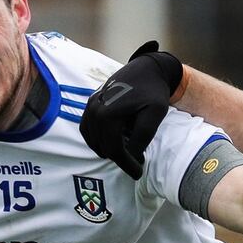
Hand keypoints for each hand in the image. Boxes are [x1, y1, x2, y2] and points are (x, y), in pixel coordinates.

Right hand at [80, 41, 183, 178]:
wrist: (147, 69)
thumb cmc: (154, 92)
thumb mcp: (155, 115)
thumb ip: (142, 137)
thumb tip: (131, 156)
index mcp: (108, 114)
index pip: (114, 150)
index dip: (127, 165)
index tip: (139, 173)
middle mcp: (94, 110)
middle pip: (103, 148)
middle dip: (120, 158)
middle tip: (137, 160)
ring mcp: (89, 106)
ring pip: (93, 141)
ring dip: (109, 149)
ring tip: (128, 150)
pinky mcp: (89, 104)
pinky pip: (88, 130)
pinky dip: (99, 139)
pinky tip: (114, 140)